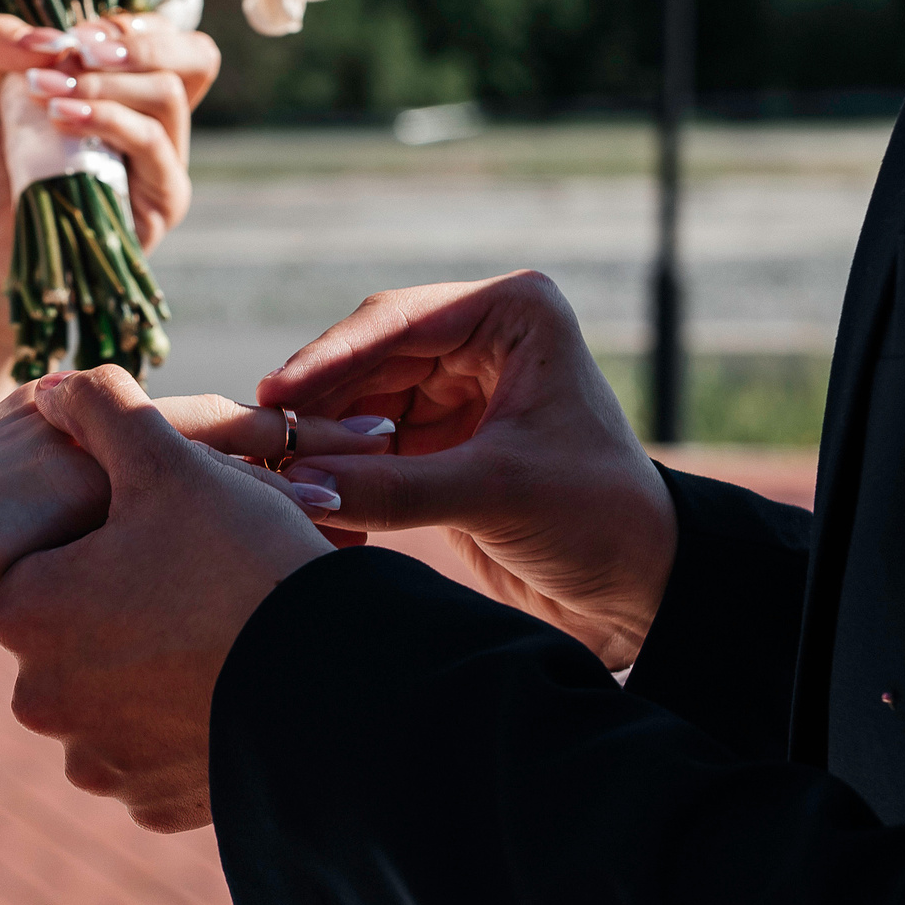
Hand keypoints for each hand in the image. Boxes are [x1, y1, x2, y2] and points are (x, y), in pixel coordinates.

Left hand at [0, 368, 334, 832]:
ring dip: (162, 667)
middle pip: (87, 628)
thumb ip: (105, 409)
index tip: (176, 531)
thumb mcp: (172, 459)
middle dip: (137, 604)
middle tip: (212, 579)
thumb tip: (55, 387)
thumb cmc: (242, 560)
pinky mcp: (152, 804)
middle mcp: (40, 698)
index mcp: (24, 610)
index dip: (119, 535)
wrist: (333, 683)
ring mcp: (96, 760)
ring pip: (124, 691)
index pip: (56, 557)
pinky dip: (194, 723)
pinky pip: (164, 751)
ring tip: (231, 631)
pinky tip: (240, 687)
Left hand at [23, 13, 219, 249]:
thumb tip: (54, 37)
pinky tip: (60, 120)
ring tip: (48, 96)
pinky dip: (109, 118)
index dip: (124, 24)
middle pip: (193, 56)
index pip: (160, 34)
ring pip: (168, 93)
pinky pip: (154, 141)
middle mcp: (150, 118)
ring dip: (106, 83)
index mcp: (121, 83)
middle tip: (76, 55)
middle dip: (135, 43)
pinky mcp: (162, 199)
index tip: (71, 39)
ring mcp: (161, 159)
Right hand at [257, 272, 679, 668]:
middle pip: (369, 361)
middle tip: (263, 446)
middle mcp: (482, 342)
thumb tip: (299, 483)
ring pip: (361, 407)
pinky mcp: (443, 446)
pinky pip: (370, 451)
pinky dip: (342, 478)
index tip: (276, 395)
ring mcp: (459, 393)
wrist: (640, 589)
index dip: (330, 358)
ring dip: (325, 447)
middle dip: (320, 408)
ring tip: (280, 482)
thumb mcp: (493, 493)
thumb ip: (393, 487)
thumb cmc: (598, 519)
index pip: (398, 321)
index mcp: (513, 315)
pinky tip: (309, 505)